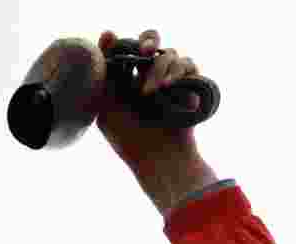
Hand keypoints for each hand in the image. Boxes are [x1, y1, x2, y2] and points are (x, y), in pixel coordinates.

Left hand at [95, 29, 200, 169]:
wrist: (157, 158)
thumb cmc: (127, 138)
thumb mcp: (106, 104)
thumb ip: (104, 71)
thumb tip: (108, 33)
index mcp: (126, 80)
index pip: (126, 48)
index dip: (121, 41)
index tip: (112, 38)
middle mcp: (148, 77)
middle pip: (152, 41)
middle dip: (148, 41)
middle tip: (144, 52)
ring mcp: (171, 81)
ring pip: (170, 54)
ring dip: (158, 69)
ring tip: (150, 93)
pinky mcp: (190, 87)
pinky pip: (190, 65)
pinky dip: (179, 72)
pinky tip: (168, 87)